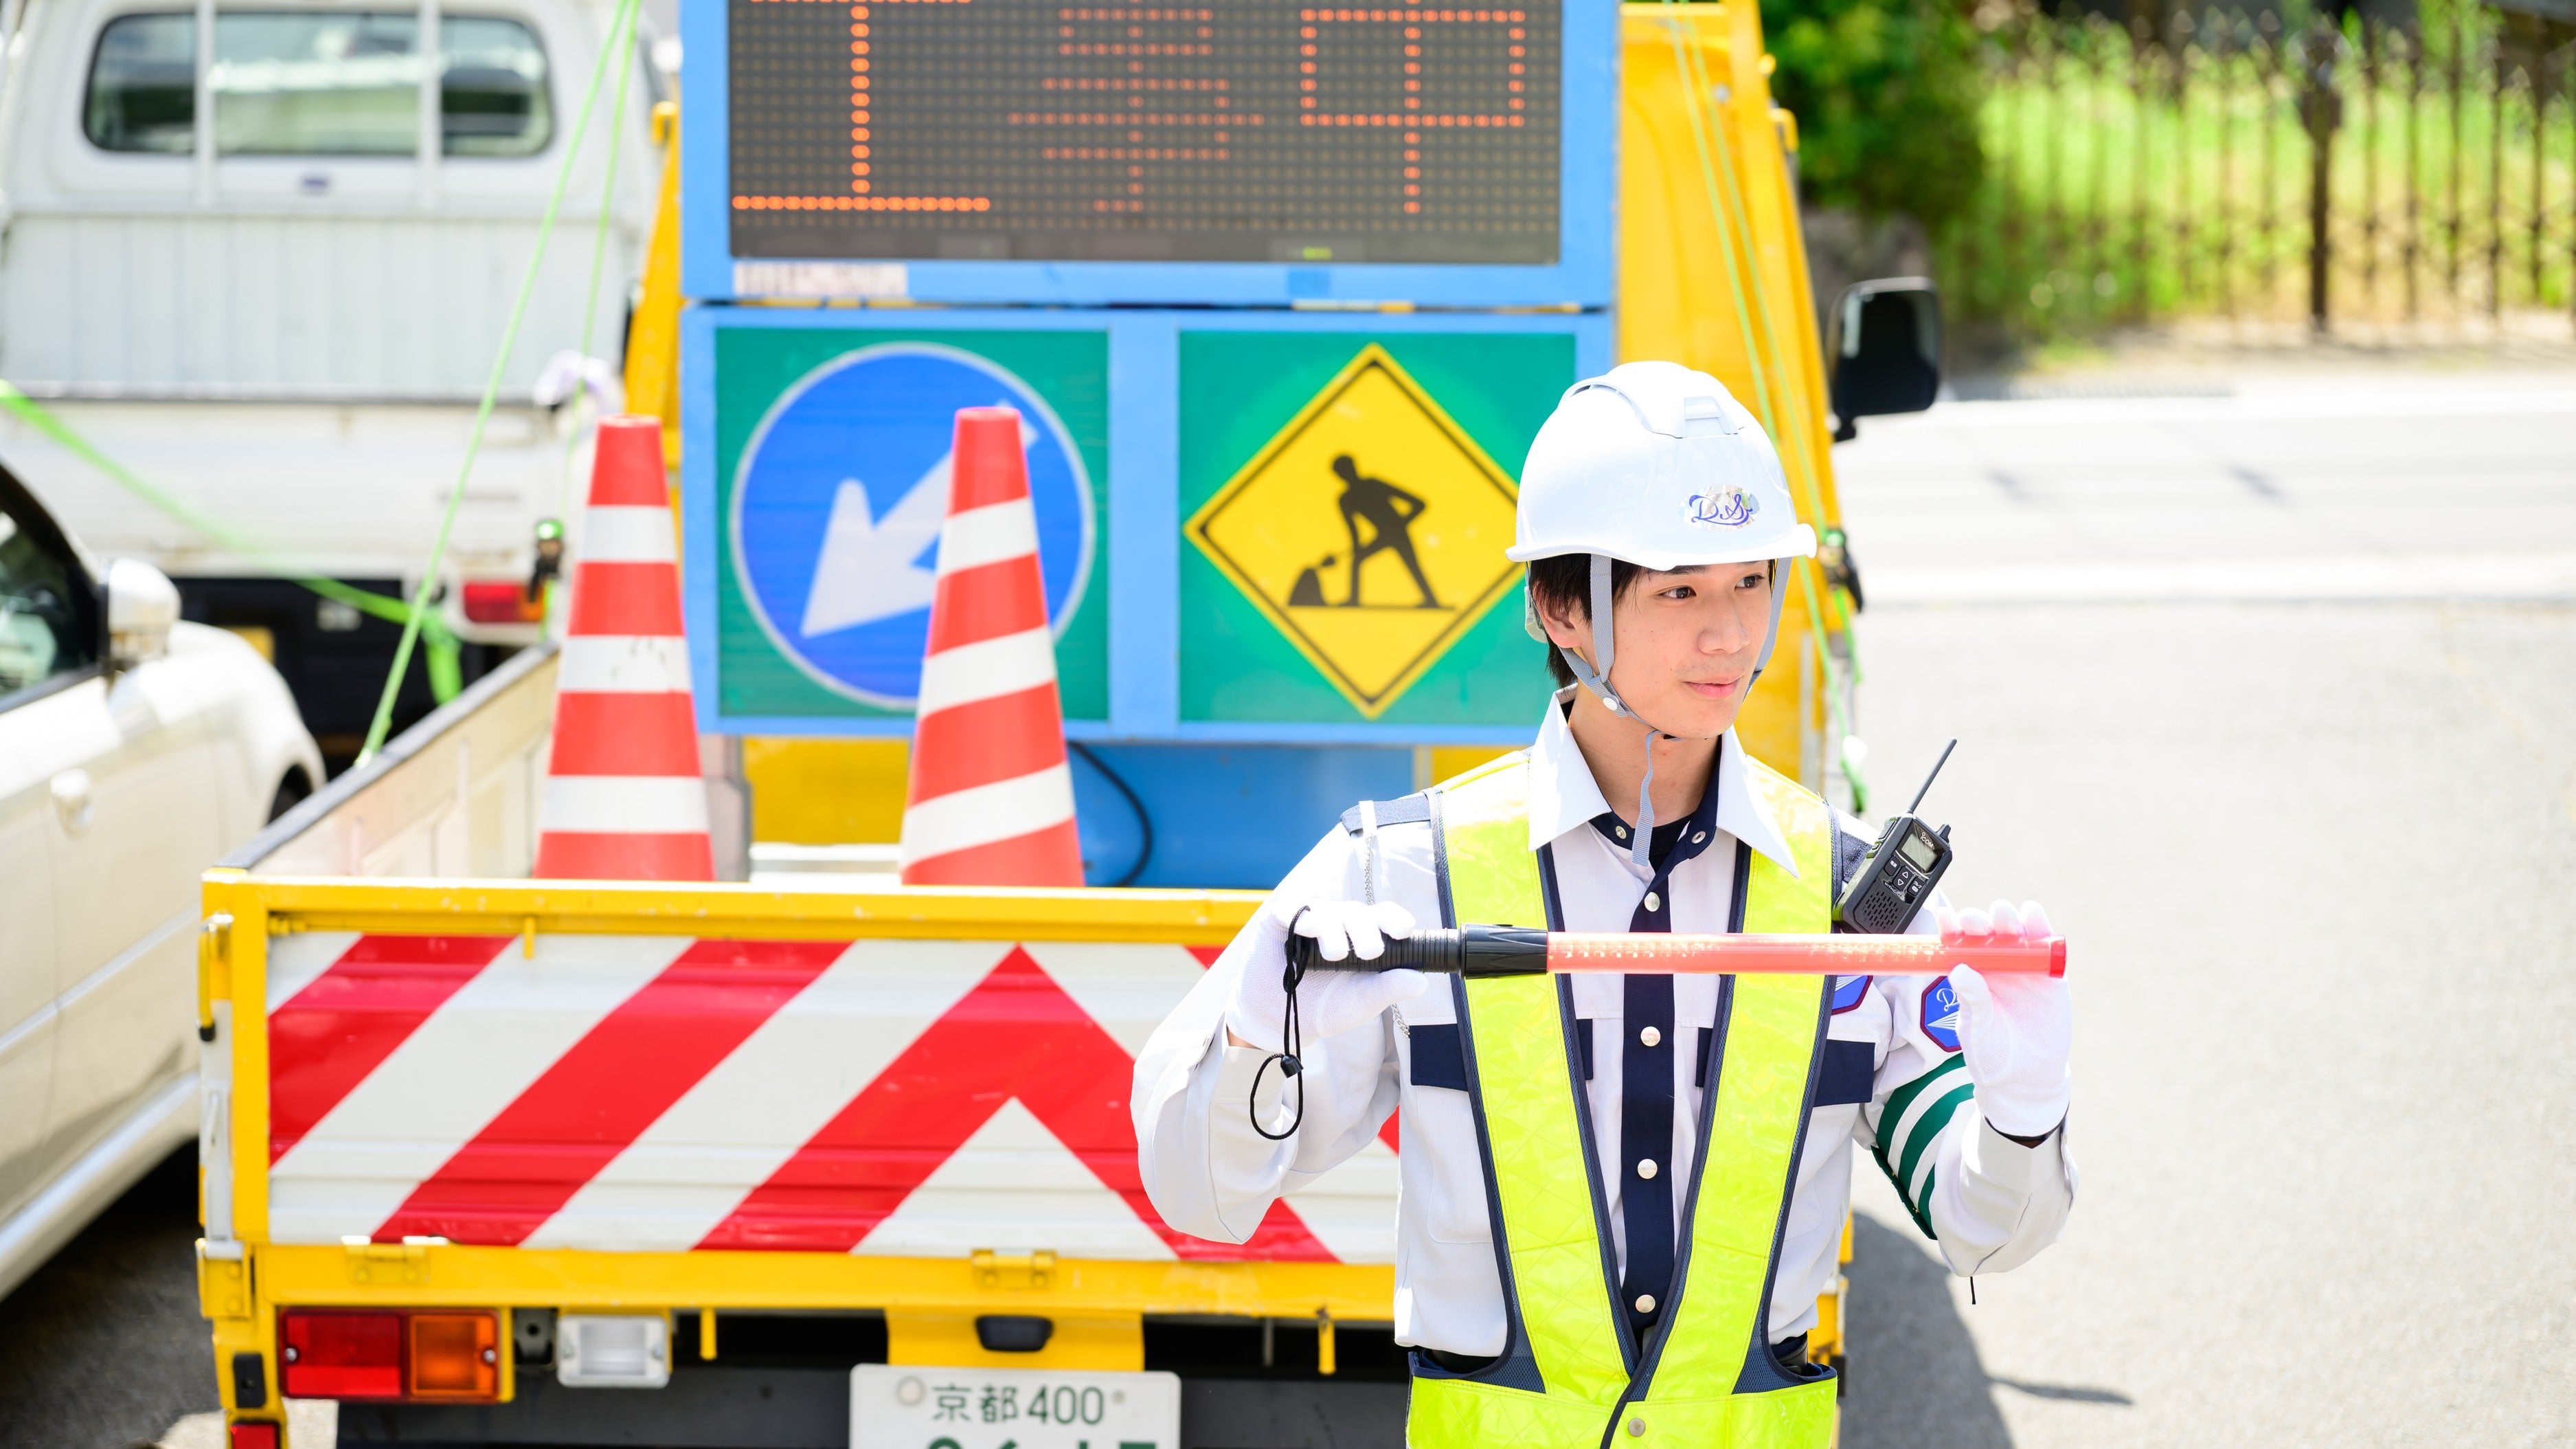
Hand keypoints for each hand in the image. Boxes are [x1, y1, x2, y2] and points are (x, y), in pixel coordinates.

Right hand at [1225, 896, 1427, 1054]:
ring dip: (1334, 929)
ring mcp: (1309, 920)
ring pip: (1327, 910)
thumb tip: (1422, 981)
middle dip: (1366, 930)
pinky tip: (1306, 930)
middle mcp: (1338, 922)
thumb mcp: (1359, 1003)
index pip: (1383, 916)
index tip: (1404, 931)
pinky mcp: (1279, 923)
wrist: (1277, 1021)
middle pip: (1357, 912)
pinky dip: (1300, 917)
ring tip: (1335, 954)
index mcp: (1363, 936)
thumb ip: (1387, 990)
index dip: (1395, 919)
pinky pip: (1291, 910)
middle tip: (1370, 953)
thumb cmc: (1323, 1007)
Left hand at [1939, 899, 2069, 1138]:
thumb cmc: (1992, 1054)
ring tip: (2002, 914)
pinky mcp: (2049, 974)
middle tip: (1974, 920)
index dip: (1951, 929)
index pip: (1957, 945)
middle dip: (1979, 922)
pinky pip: (2044, 946)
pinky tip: (2033, 914)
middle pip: (1986, 934)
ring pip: (2015, 934)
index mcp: (1970, 976)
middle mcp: (1994, 966)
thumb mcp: (1978, 1029)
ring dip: (2008, 919)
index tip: (1944, 918)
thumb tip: (1959, 969)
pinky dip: (2040, 927)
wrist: (2027, 1077)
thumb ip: (1972, 1000)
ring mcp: (2023, 967)